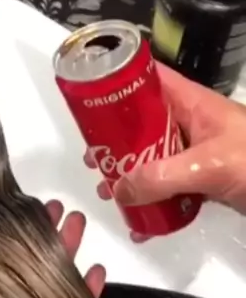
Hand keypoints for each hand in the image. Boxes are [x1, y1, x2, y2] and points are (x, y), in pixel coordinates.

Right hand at [85, 64, 245, 221]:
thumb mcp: (208, 165)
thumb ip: (160, 177)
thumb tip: (119, 188)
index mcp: (190, 102)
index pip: (146, 79)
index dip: (116, 82)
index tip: (89, 99)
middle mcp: (188, 123)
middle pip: (141, 122)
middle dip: (115, 139)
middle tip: (94, 156)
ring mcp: (195, 152)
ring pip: (151, 156)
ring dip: (129, 173)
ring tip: (108, 189)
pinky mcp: (202, 179)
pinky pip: (167, 185)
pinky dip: (151, 200)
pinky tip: (139, 218)